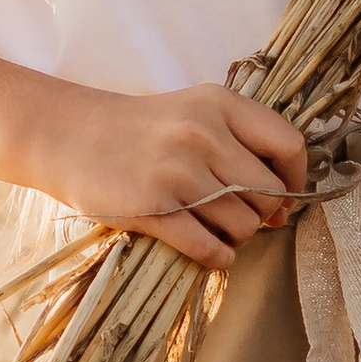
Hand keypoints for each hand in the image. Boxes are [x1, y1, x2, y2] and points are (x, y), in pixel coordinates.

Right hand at [32, 80, 308, 270]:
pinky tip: (210, 251)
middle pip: (268, 193)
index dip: (294, 178)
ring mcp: (176, 172)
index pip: (288, 144)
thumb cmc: (139, 130)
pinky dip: (218, 257)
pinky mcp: (152, 208)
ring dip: (236, 237)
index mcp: (218, 104)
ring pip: (242, 225)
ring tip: (215, 228)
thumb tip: (282, 207)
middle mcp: (201, 134)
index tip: (282, 195)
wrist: (66, 135)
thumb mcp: (193, 113)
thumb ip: (240, 145)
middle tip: (239, 216)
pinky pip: (209, 248)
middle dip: (261, 214)